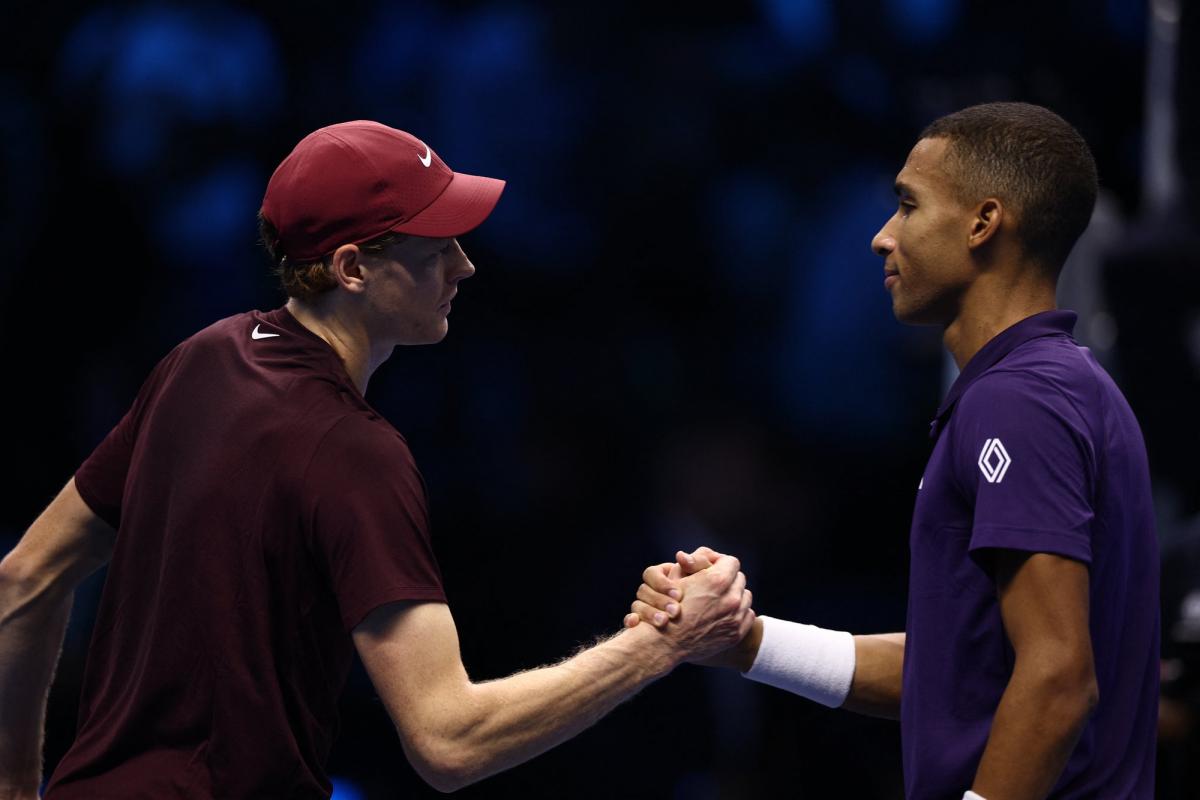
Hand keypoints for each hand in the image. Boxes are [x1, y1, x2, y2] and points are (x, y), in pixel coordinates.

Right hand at [625, 549, 754, 664]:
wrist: (666, 642)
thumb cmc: (668, 607)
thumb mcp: (677, 578)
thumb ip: (695, 563)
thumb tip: (704, 555)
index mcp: (717, 580)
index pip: (731, 562)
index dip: (720, 563)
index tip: (712, 569)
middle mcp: (731, 598)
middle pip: (739, 579)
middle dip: (728, 579)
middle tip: (714, 586)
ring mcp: (735, 617)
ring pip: (745, 597)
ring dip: (735, 595)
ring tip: (719, 600)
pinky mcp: (737, 632)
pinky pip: (748, 615)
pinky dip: (739, 613)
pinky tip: (724, 614)